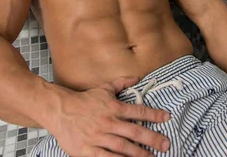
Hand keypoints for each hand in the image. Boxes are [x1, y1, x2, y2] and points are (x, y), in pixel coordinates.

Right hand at [46, 76, 170, 156]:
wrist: (59, 110)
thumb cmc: (83, 100)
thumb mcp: (104, 88)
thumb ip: (122, 83)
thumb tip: (137, 77)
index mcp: (113, 108)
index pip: (138, 111)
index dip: (154, 115)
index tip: (167, 118)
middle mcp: (108, 122)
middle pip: (134, 132)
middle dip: (152, 139)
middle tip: (166, 145)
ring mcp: (98, 137)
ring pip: (123, 147)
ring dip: (139, 154)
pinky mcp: (87, 150)